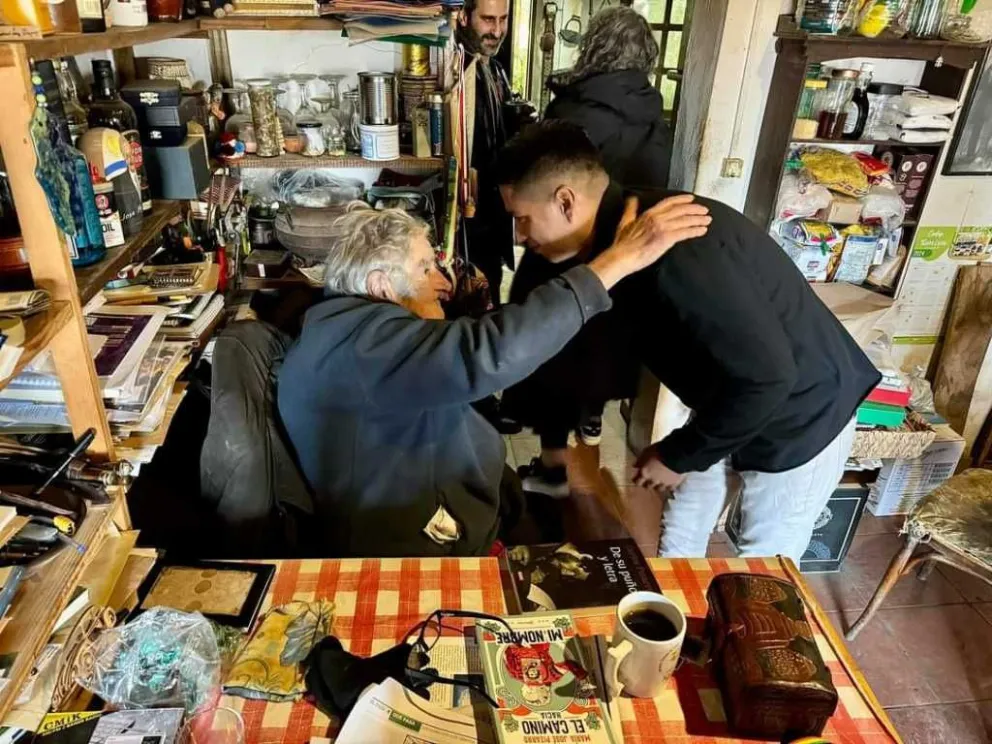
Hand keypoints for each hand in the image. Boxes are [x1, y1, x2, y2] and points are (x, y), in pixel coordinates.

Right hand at [588, 195, 711, 289]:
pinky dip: (695, 230)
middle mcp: (657, 218)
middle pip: (681, 210)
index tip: (691, 198)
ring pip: (685, 220)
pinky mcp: (667, 238)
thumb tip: (632, 198)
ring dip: (698, 219)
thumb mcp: (624, 222)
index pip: (669, 202)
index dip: (682, 199)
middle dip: (695, 209)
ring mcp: (663, 227)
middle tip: (705, 210)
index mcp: (649, 214)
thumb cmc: (622, 244)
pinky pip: (685, 232)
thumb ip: (630, 209)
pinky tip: (702, 230)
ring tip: (707, 220)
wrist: (622, 257)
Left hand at [633, 447, 685, 492]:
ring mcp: (664, 483)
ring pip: (659, 489)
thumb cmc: (659, 451)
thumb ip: (639, 460)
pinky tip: (669, 485)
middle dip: (647, 484)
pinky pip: (670, 488)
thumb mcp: (646, 452)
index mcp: (645, 473)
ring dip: (658, 486)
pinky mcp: (674, 484)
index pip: (637, 481)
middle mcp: (653, 480)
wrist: (676, 455)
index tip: (636, 479)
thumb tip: (635, 466)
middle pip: (648, 486)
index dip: (636, 480)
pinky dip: (669, 487)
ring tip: (659, 483)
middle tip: (648, 481)